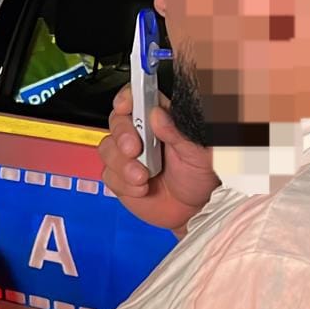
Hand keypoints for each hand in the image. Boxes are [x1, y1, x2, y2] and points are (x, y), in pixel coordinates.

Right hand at [97, 85, 219, 233]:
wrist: (193, 211)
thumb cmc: (200, 177)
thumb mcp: (199, 154)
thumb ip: (179, 134)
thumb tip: (159, 116)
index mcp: (162, 119)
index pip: (139, 97)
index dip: (128, 97)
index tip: (125, 105)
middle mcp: (142, 133)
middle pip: (118, 120)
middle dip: (122, 134)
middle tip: (134, 149)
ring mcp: (128, 155)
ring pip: (108, 148)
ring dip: (123, 164)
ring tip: (144, 177)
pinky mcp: (119, 177)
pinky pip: (109, 174)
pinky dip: (124, 183)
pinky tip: (142, 188)